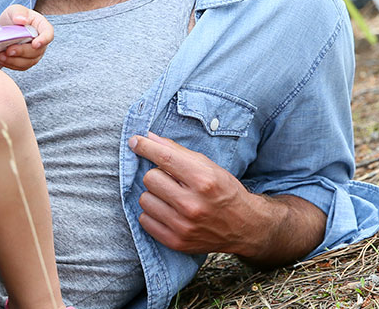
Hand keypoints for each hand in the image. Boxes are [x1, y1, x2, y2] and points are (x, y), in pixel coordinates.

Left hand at [0, 4, 53, 69]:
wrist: (2, 31)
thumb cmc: (11, 18)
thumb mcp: (13, 10)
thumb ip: (18, 12)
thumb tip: (22, 19)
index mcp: (41, 26)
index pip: (48, 33)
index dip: (44, 40)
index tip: (35, 44)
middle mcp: (41, 41)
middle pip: (37, 51)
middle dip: (22, 52)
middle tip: (8, 50)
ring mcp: (35, 53)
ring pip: (29, 61)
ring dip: (14, 61)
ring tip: (0, 56)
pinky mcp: (26, 61)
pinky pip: (21, 67)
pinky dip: (11, 65)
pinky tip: (1, 60)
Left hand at [128, 131, 259, 255]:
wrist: (244, 226)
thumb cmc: (225, 191)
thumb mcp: (208, 166)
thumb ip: (177, 151)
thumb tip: (149, 137)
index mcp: (203, 180)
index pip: (165, 158)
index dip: (145, 147)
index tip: (135, 141)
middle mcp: (192, 204)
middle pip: (150, 178)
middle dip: (157, 175)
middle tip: (170, 180)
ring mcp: (183, 225)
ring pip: (144, 199)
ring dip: (154, 195)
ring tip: (170, 197)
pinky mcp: (176, 241)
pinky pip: (145, 220)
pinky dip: (152, 214)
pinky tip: (168, 211)